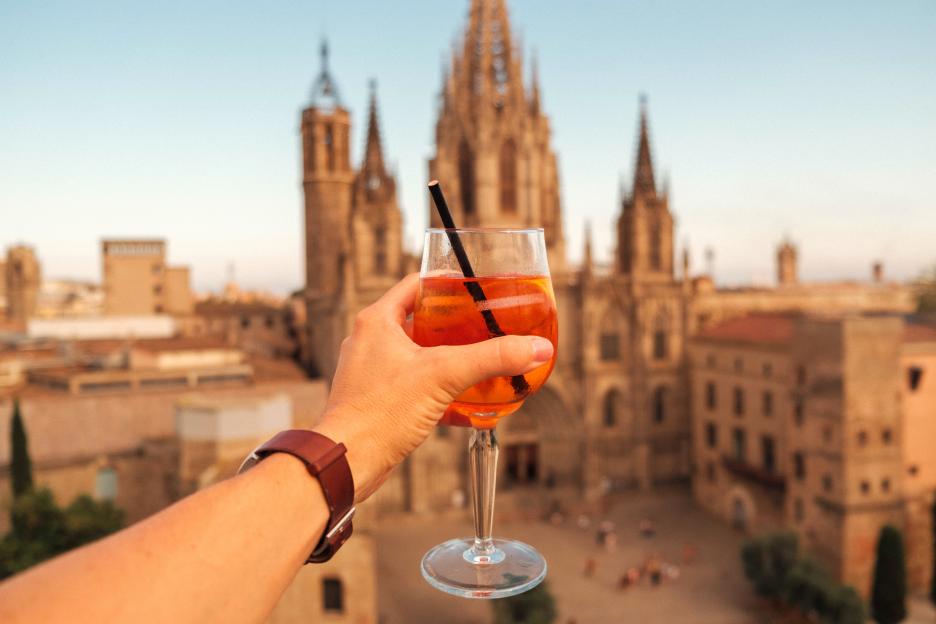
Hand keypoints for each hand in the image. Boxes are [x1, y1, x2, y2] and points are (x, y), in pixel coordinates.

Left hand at [314, 273, 553, 501]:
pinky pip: (415, 387)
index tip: (478, 288)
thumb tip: (535, 348)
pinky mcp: (378, 400)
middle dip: (456, 326)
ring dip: (449, 360)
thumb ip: (492, 358)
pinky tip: (466, 405)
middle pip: (421, 320)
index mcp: (378, 320)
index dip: (449, 283)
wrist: (347, 462)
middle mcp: (371, 341)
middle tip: (487, 327)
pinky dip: (440, 391)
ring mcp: (373, 372)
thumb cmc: (379, 413)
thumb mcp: (444, 375)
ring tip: (481, 363)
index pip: (418, 285)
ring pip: (419, 356)